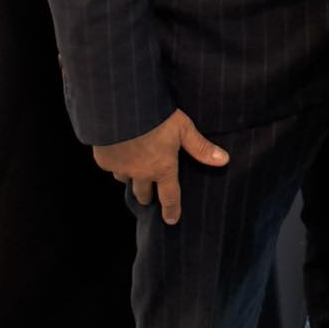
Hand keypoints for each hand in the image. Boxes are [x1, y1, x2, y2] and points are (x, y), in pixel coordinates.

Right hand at [93, 108, 227, 224]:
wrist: (123, 107)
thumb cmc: (157, 116)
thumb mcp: (183, 128)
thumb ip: (200, 147)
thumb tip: (224, 160)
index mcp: (162, 168)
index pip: (169, 197)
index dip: (171, 210)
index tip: (171, 220)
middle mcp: (141, 173)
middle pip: (143, 194)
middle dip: (148, 195)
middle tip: (150, 194)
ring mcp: (121, 168)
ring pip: (125, 179)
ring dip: (131, 177)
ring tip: (134, 169)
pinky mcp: (104, 159)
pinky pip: (110, 166)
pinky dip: (116, 161)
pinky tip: (118, 150)